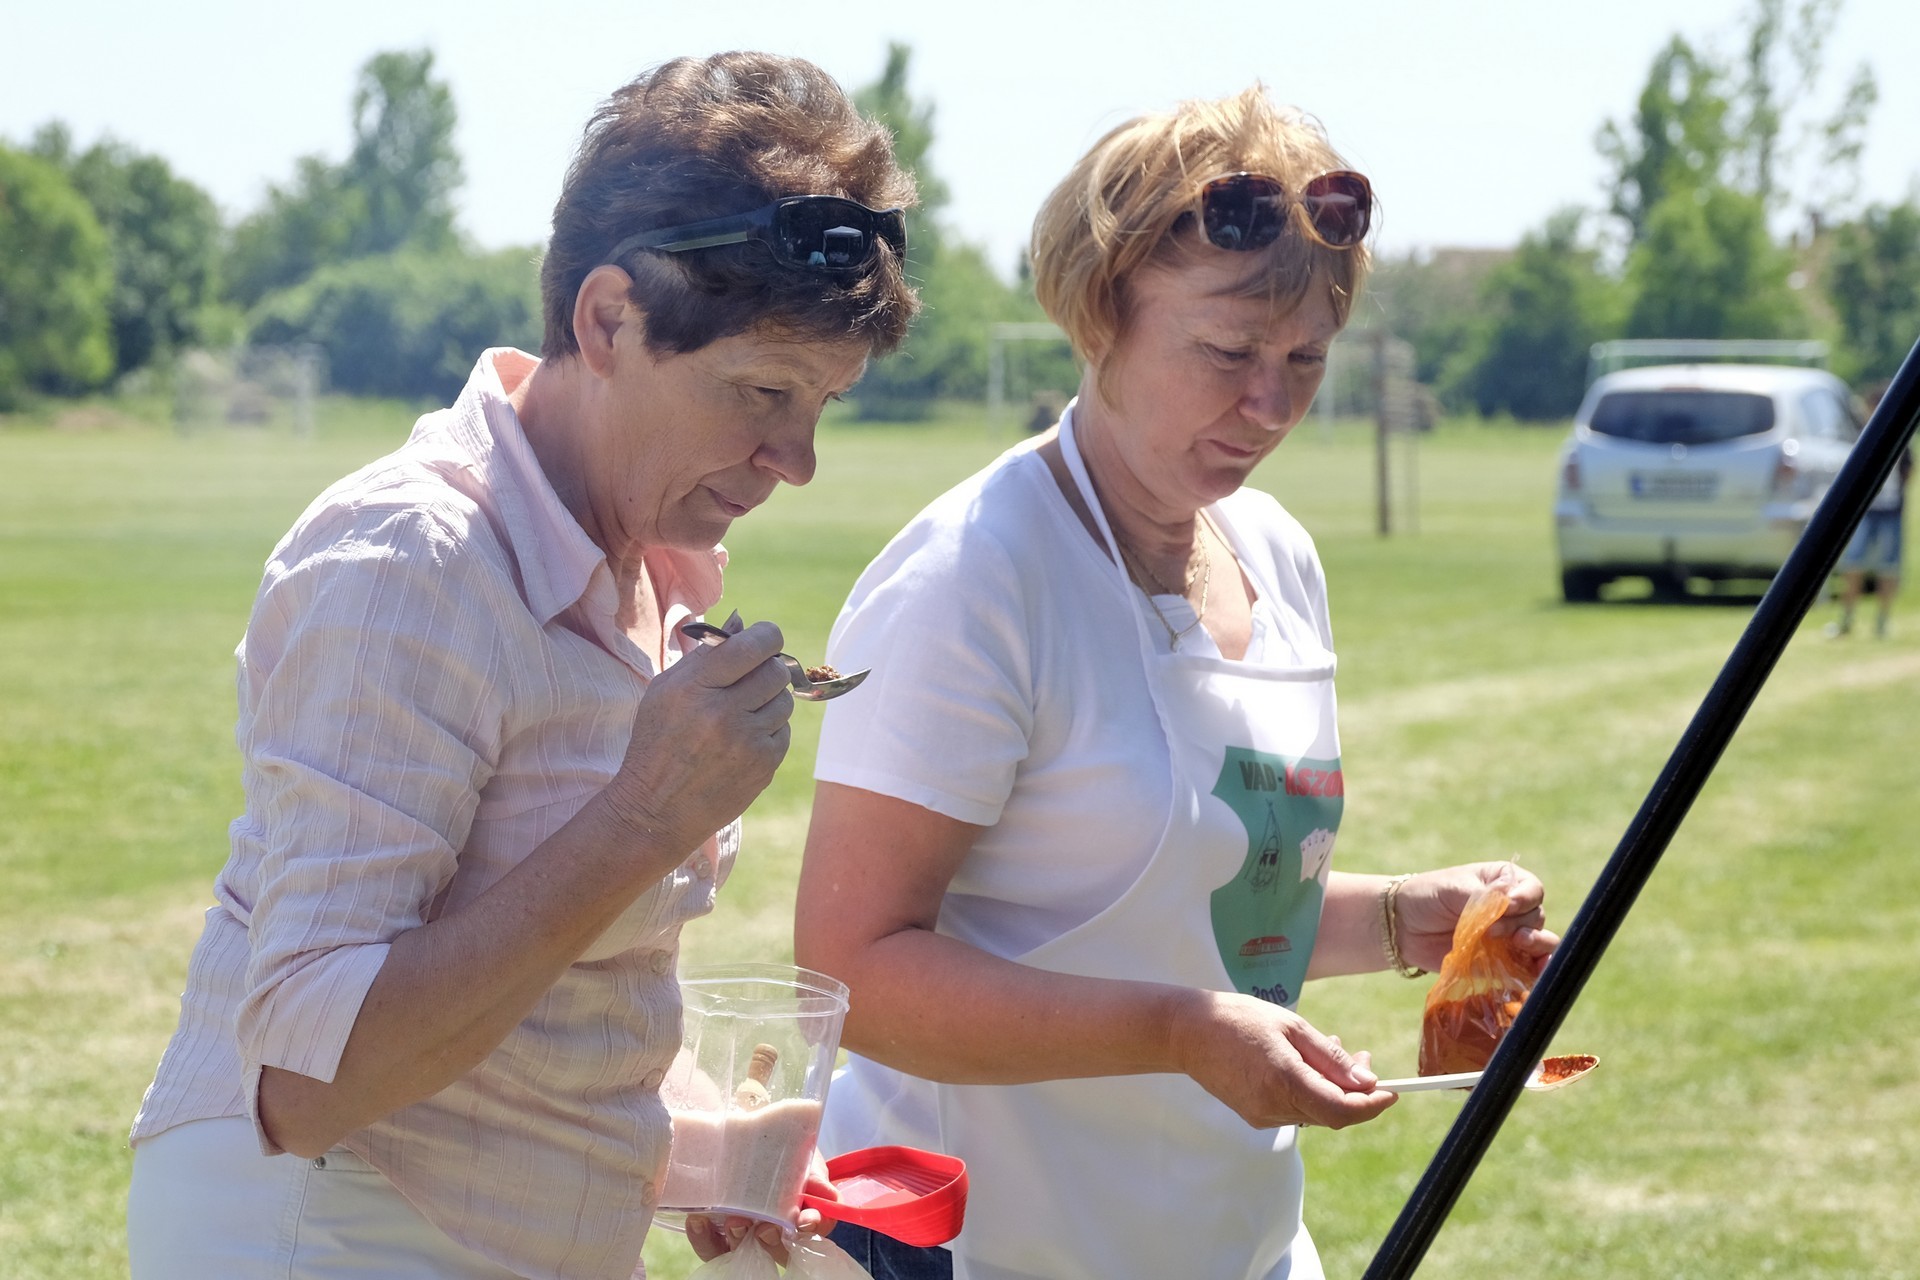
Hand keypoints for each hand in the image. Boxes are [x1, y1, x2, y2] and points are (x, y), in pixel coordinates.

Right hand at [601, 620, 795, 858]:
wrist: (656, 809)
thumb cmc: (658, 741)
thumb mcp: (666, 690)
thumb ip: (706, 653)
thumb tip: (744, 619)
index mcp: (695, 687)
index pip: (752, 644)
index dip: (767, 635)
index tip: (764, 638)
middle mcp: (723, 713)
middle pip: (776, 670)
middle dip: (768, 667)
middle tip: (751, 677)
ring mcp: (746, 742)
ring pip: (785, 700)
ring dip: (769, 700)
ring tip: (742, 712)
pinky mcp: (763, 766)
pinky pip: (784, 731)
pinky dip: (769, 730)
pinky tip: (742, 739)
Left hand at [682, 1161, 837, 1263]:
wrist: (753, 1139)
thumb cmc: (784, 1155)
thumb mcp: (802, 1159)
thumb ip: (813, 1177)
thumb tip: (828, 1197)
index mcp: (805, 1216)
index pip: (815, 1229)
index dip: (813, 1226)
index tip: (806, 1219)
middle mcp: (777, 1234)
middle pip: (779, 1250)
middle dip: (772, 1241)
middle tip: (763, 1228)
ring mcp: (747, 1237)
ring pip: (743, 1254)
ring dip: (737, 1240)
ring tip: (731, 1219)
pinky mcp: (718, 1237)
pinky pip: (712, 1248)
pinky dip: (704, 1237)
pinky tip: (698, 1219)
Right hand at [1172, 990, 1396, 1129]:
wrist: (1186, 1032)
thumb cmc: (1238, 1018)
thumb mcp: (1290, 1026)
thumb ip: (1330, 1058)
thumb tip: (1367, 1083)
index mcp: (1284, 1081)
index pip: (1342, 1110)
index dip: (1372, 1106)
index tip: (1392, 1091)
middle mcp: (1274, 1106)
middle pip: (1332, 1113)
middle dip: (1356, 1092)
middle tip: (1363, 1058)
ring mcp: (1262, 1115)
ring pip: (1314, 1111)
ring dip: (1333, 1087)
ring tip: (1332, 1049)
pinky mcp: (1254, 1115)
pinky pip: (1295, 1108)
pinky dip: (1311, 1090)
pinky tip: (1307, 1063)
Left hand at [1393, 861, 1559, 976]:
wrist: (1403, 927)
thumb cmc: (1428, 897)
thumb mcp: (1455, 889)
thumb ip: (1485, 898)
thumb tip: (1511, 905)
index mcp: (1504, 883)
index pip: (1533, 890)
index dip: (1525, 899)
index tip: (1508, 906)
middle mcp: (1513, 910)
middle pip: (1536, 917)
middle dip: (1520, 924)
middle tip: (1491, 931)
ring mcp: (1509, 937)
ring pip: (1541, 943)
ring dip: (1537, 946)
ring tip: (1519, 945)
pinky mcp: (1502, 962)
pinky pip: (1529, 968)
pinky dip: (1536, 971)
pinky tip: (1535, 973)